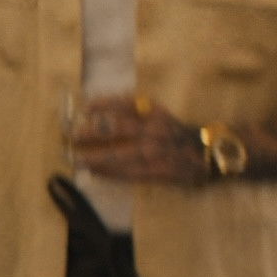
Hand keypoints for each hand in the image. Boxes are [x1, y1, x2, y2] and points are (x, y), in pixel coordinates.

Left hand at [70, 96, 208, 184]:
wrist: (205, 153)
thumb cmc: (172, 132)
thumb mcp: (156, 113)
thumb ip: (130, 110)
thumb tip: (93, 110)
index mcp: (155, 112)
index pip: (125, 104)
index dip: (103, 105)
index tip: (84, 107)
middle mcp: (156, 129)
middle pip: (119, 129)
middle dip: (93, 132)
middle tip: (71, 135)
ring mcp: (158, 151)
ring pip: (122, 154)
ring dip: (97, 157)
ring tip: (77, 159)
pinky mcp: (160, 171)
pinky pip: (130, 173)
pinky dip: (110, 173)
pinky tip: (95, 172)